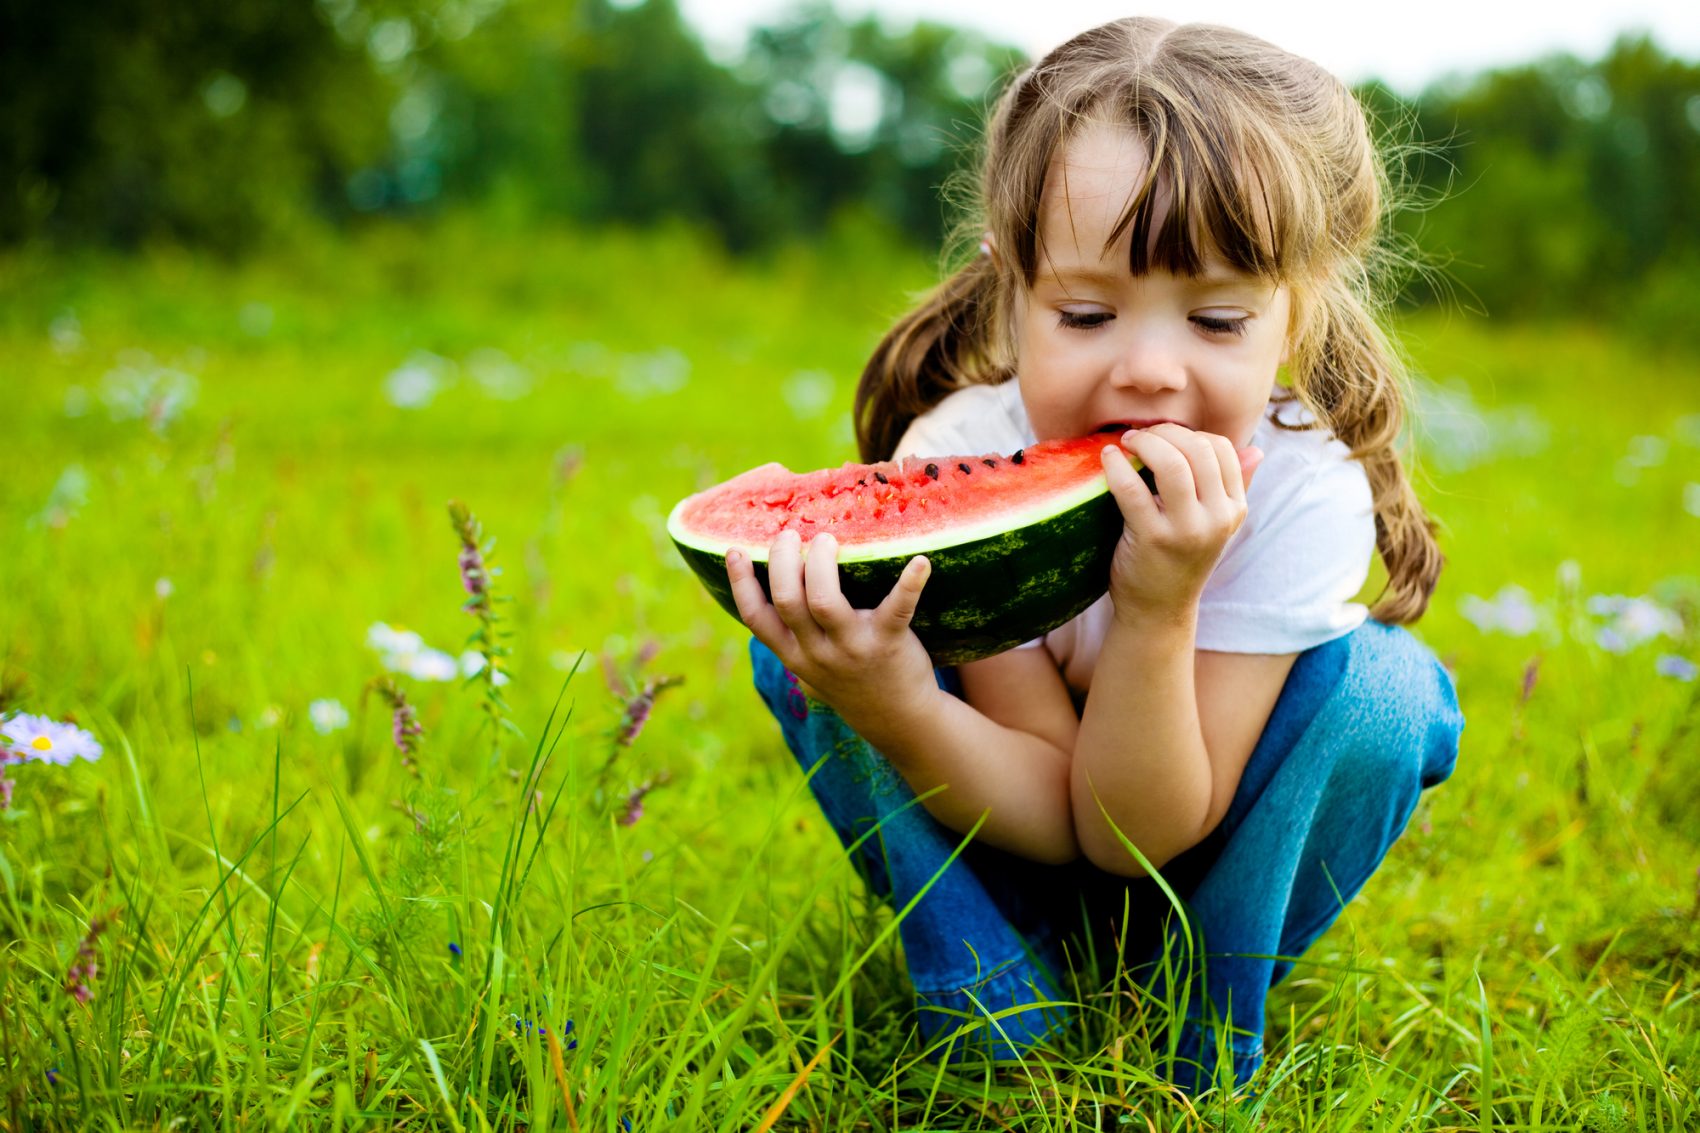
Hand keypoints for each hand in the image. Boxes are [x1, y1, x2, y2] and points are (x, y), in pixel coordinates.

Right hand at [726, 529, 936, 717]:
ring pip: (823, 601)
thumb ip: (793, 638)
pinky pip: (897, 608)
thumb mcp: (812, 668)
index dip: (741, 584)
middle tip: (791, 535)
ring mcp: (852, 648)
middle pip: (788, 600)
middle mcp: (817, 653)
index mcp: (794, 655)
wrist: (898, 719)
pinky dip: (909, 583)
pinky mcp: (888, 643)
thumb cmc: (853, 681)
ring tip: (826, 540)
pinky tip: (921, 562)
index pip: (756, 619)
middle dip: (784, 561)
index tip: (735, 550)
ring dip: (821, 563)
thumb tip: (778, 585)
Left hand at [1101, 424, 1262, 622]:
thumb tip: (1256, 450)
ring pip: (1172, 463)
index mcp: (1235, 509)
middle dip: (1164, 432)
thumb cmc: (1180, 560)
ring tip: (1125, 442)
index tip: (1163, 437)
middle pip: (1198, 450)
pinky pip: (1133, 489)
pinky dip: (1117, 466)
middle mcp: (1218, 518)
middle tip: (1138, 435)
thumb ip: (1233, 487)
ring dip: (1145, 442)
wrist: (1158, 611)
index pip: (1222, 449)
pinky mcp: (1154, 539)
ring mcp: (1188, 530)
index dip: (1189, 433)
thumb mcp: (1215, 525)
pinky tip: (1107, 458)